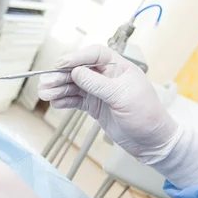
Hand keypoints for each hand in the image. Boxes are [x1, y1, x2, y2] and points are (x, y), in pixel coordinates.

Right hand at [38, 44, 179, 164]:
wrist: (152, 142)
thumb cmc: (147, 116)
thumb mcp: (122, 97)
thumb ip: (98, 84)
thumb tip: (77, 72)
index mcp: (119, 68)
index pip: (95, 55)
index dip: (77, 57)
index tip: (61, 64)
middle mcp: (108, 77)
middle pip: (80, 71)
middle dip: (62, 76)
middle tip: (46, 82)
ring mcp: (100, 93)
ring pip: (75, 86)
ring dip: (59, 89)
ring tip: (44, 94)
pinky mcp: (96, 107)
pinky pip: (76, 101)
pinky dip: (65, 101)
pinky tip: (55, 103)